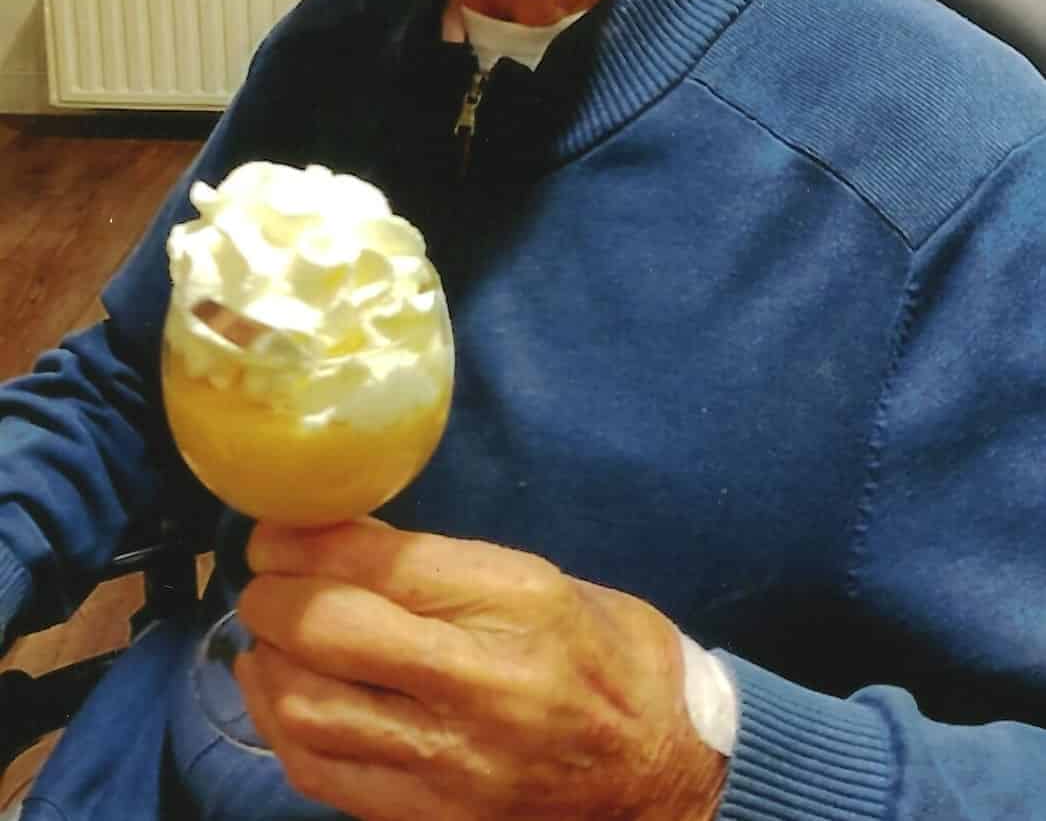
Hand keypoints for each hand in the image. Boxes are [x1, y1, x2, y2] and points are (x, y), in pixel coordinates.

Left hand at [236, 518, 725, 820]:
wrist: (663, 767)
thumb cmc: (607, 651)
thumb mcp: (538, 579)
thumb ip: (439, 565)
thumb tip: (334, 537)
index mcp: (518, 600)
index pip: (382, 562)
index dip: (305, 540)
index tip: (274, 530)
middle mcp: (484, 680)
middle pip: (334, 630)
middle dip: (274, 596)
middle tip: (261, 579)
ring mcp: (455, 762)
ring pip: (312, 708)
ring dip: (267, 660)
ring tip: (264, 633)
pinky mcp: (433, 818)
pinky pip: (324, 775)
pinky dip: (281, 727)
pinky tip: (275, 693)